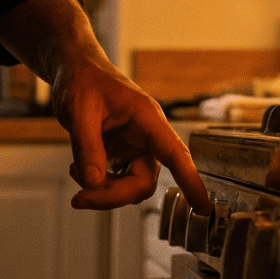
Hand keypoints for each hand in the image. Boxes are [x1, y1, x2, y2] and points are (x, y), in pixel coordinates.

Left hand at [54, 47, 211, 212]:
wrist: (75, 71)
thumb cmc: (83, 80)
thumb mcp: (79, 111)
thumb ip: (87, 147)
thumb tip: (92, 184)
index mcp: (147, 118)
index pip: (175, 153)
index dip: (190, 180)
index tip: (204, 207)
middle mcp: (147, 135)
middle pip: (144, 181)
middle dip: (113, 195)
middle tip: (80, 198)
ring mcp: (135, 145)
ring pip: (130, 186)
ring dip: (103, 191)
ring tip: (75, 173)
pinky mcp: (122, 152)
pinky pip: (117, 182)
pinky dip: (97, 185)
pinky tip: (79, 170)